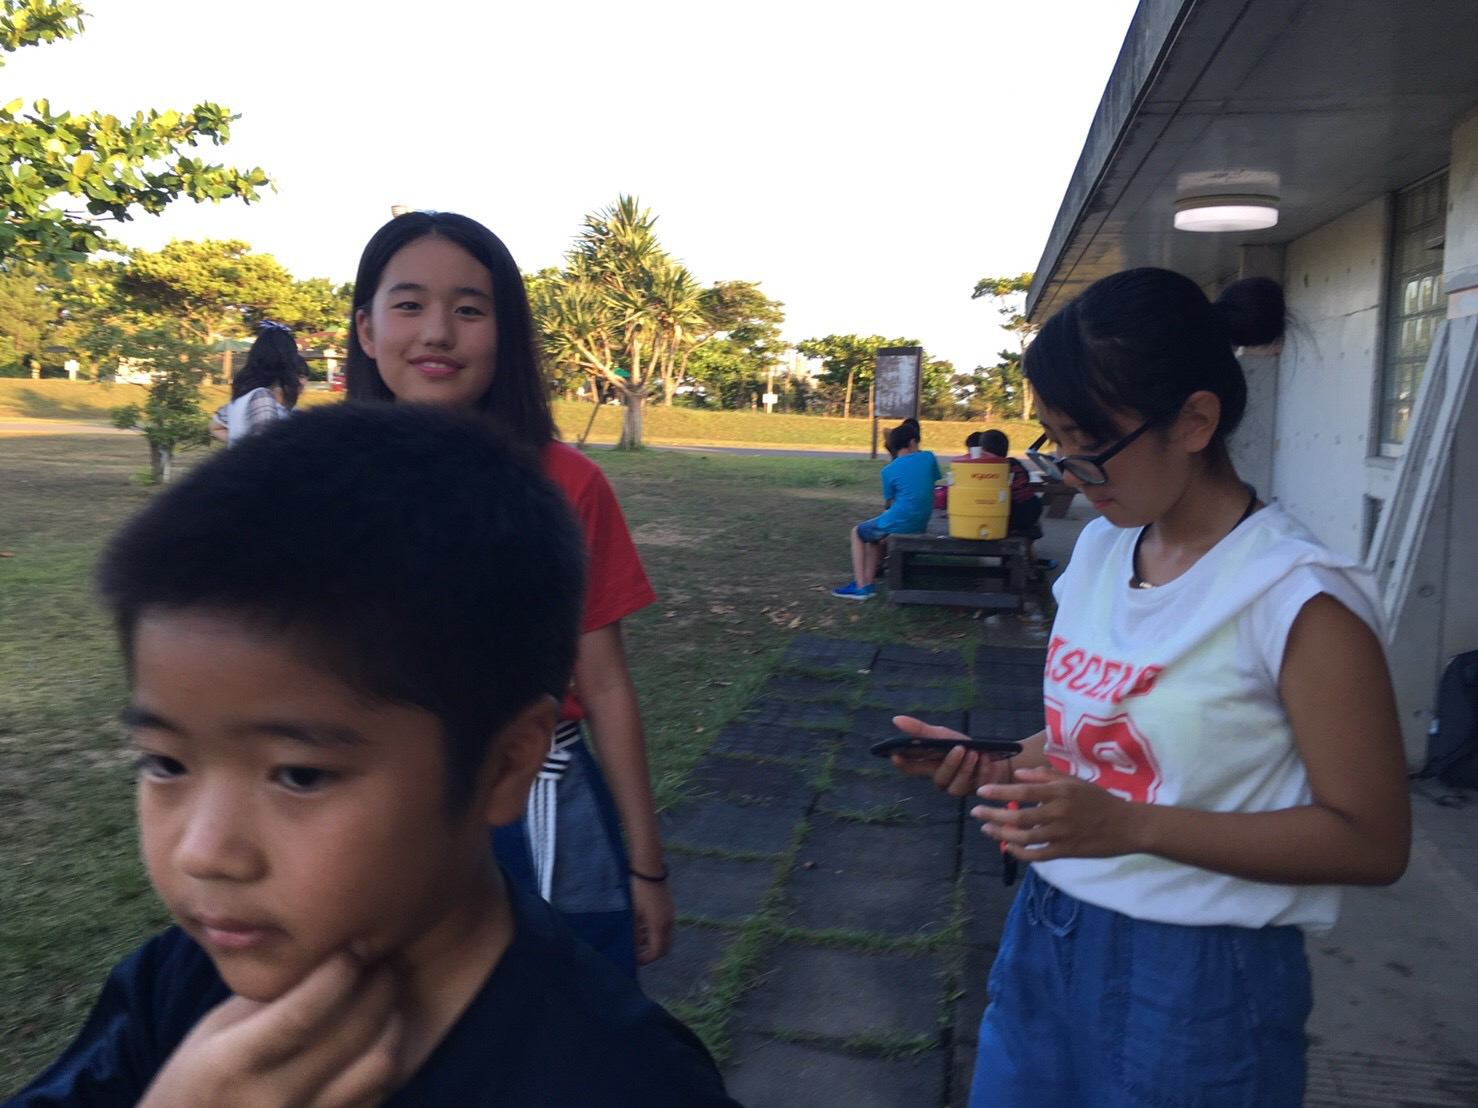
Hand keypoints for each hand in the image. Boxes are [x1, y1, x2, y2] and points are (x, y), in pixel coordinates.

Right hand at [140, 952, 399, 1107]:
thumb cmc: (199, 1077)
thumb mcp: (215, 1031)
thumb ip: (268, 997)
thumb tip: (327, 951)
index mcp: (233, 1063)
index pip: (303, 1012)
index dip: (339, 973)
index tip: (353, 947)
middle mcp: (270, 1100)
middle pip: (352, 1035)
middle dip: (378, 988)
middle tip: (381, 963)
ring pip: (378, 1066)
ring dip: (391, 1024)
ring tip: (384, 999)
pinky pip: (377, 1093)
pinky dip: (383, 1058)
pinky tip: (375, 1037)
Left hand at [630, 874, 673, 964]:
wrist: (648, 867)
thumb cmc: (637, 890)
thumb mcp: (632, 914)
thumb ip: (634, 934)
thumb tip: (633, 949)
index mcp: (659, 925)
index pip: (656, 952)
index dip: (645, 959)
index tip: (632, 959)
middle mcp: (668, 922)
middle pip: (664, 948)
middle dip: (651, 954)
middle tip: (636, 953)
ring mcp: (670, 914)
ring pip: (665, 938)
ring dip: (653, 943)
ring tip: (637, 941)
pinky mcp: (668, 908)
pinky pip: (665, 928)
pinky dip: (656, 933)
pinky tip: (642, 928)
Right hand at [888, 715, 1013, 796]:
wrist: (992, 754)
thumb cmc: (963, 745)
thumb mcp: (943, 735)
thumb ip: (921, 730)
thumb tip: (896, 719)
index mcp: (930, 765)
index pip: (910, 768)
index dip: (902, 764)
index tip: (896, 755)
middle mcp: (942, 779)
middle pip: (939, 778)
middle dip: (950, 764)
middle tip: (960, 748)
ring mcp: (958, 787)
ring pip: (957, 785)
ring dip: (967, 768)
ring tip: (975, 753)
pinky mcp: (975, 790)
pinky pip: (978, 784)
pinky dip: (983, 770)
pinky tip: (986, 759)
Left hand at [975, 767, 1146, 860]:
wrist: (1127, 826)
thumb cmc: (1098, 800)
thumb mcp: (1074, 781)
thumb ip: (1046, 776)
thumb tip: (1019, 774)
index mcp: (1060, 793)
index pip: (1024, 792)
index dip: (1000, 792)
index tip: (981, 792)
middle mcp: (1059, 813)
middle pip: (1019, 816)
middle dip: (993, 815)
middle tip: (976, 813)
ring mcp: (1062, 835)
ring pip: (1024, 838)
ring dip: (1001, 835)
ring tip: (986, 829)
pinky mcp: (1066, 852)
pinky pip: (1037, 855)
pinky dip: (1020, 853)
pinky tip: (1007, 848)